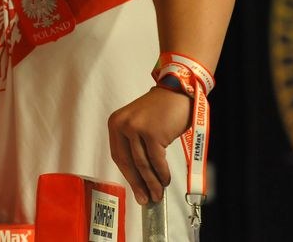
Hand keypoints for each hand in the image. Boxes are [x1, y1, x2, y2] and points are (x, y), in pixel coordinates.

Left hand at [107, 87, 191, 204]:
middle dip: (138, 184)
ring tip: (157, 194)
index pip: (118, 156)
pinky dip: (162, 174)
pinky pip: (156, 160)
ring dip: (151, 183)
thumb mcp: (140, 125)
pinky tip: (165, 181)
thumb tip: (139, 178)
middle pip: (128, 162)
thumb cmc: (161, 111)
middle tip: (146, 200)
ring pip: (142, 164)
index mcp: (115, 123)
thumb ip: (136, 146)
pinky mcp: (151, 133)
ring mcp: (136, 128)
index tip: (136, 191)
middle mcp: (122, 125)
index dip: (128, 176)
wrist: (177, 92)